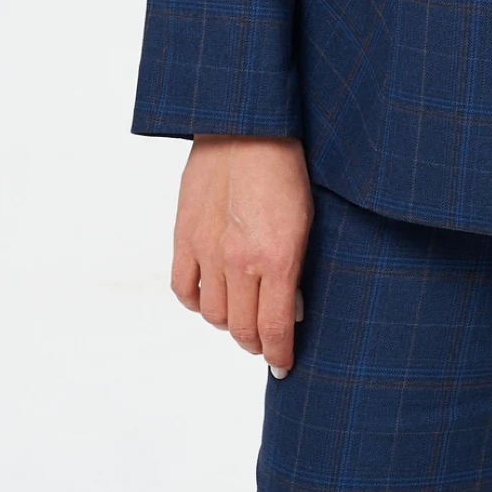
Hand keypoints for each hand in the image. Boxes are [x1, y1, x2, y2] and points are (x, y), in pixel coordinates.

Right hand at [172, 135, 313, 376]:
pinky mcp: (184, 236)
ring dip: (228, 324)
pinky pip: (184, 289)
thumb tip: (293, 307)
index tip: (283, 366)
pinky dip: (197, 302)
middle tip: (266, 343)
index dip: (280, 355)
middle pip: (243, 329)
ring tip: (241, 317)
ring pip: (212, 315)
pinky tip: (210, 297)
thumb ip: (297, 266)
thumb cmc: (287, 164)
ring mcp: (208, 250)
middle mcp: (239, 261)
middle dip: (257, 344)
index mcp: (277, 257)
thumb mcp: (307, 217)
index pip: (275, 329)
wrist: (247, 124)